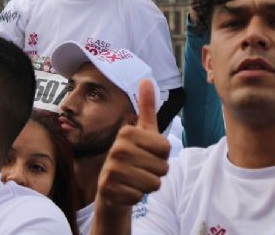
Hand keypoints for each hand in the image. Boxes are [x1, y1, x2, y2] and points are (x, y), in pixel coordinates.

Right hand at [96, 79, 170, 210]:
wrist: (111, 188)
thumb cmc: (133, 157)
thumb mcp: (142, 132)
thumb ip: (147, 107)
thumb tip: (147, 79)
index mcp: (128, 132)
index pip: (166, 148)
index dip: (162, 155)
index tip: (148, 153)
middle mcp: (117, 148)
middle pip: (162, 167)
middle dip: (156, 172)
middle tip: (141, 169)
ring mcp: (111, 170)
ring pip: (153, 183)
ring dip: (148, 185)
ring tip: (134, 179)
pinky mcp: (109, 190)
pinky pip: (140, 197)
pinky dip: (136, 196)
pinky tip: (126, 190)